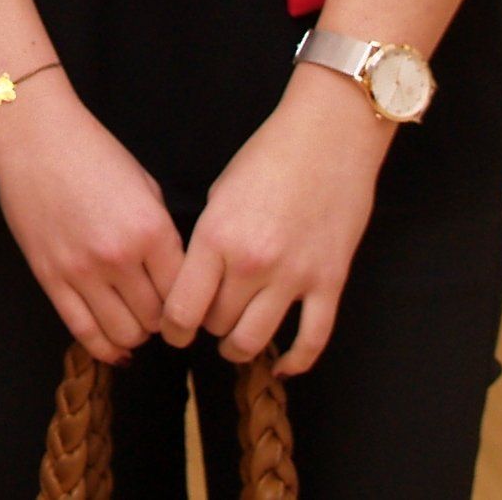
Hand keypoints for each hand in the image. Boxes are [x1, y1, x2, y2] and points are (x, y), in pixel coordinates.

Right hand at [0, 78, 186, 364]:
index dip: (189, 304)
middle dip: (162, 321)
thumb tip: (174, 278)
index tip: (186, 304)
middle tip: (158, 312)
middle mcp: (119, 257)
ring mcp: (81, 271)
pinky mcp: (50, 278)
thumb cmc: (93, 154)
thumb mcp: (146, 187)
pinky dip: (104, 347)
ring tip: (134, 321)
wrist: (36, 139)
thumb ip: (163, 235)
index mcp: (151, 231)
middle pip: (155, 319)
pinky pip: (83, 331)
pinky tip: (115, 347)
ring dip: (135, 334)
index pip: (184, 293)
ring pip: (123, 334)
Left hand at [161, 68, 391, 376]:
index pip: (182, 308)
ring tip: (234, 342)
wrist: (329, 136)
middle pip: (216, 324)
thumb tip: (194, 282)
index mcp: (216, 237)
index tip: (171, 331)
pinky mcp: (330, 282)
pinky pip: (312, 340)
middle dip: (207, 327)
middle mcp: (252, 263)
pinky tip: (281, 365)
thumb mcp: (220, 194)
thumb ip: (207, 242)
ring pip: (256, 340)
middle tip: (208, 320)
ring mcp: (294, 276)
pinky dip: (295, 361)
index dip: (172, 328)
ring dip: (240, 347)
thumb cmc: (269, 157)